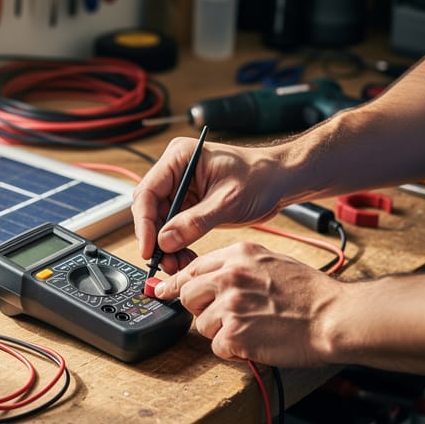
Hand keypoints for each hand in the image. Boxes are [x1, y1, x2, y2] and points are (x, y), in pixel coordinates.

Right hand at [132, 137, 288, 273]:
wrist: (280, 180)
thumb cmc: (261, 177)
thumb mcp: (228, 201)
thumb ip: (195, 222)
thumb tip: (165, 240)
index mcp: (179, 158)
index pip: (148, 191)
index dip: (144, 222)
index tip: (149, 248)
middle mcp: (175, 171)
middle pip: (150, 209)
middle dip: (156, 238)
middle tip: (164, 262)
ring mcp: (181, 188)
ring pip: (160, 223)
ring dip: (166, 246)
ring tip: (177, 265)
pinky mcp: (189, 204)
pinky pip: (174, 228)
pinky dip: (177, 245)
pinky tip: (185, 258)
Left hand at [151, 241, 341, 367]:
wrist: (334, 316)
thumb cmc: (310, 293)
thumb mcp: (270, 261)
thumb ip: (236, 266)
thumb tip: (207, 274)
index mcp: (238, 256)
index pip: (192, 268)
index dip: (176, 283)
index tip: (162, 290)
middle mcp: (230, 278)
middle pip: (188, 295)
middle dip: (202, 308)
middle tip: (228, 315)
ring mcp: (230, 306)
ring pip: (202, 324)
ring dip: (222, 332)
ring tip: (253, 327)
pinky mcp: (235, 334)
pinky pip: (218, 347)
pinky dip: (234, 350)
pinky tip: (256, 341)